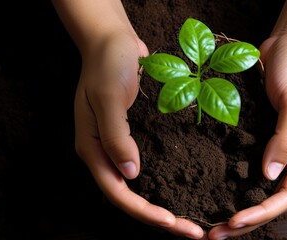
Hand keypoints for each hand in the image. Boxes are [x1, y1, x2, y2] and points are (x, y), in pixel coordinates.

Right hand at [74, 31, 204, 238]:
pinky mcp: (133, 138)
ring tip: (191, 223)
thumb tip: (131, 174)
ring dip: (164, 207)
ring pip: (140, 188)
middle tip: (193, 232)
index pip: (118, 193)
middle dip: (160, 219)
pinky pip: (149, 169)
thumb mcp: (109, 97)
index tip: (173, 223)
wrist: (114, 40)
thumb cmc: (108, 64)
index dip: (144, 212)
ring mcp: (118, 147)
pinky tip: (186, 190)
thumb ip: (116, 136)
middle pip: (130, 198)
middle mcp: (104, 153)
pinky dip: (165, 184)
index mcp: (92, 149)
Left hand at [208, 33, 286, 238]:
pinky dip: (231, 181)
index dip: (263, 212)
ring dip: (236, 204)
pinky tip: (211, 189)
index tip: (235, 221)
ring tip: (211, 223)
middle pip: (270, 197)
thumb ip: (284, 139)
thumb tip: (268, 176)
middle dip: (246, 219)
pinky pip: (245, 165)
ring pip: (256, 186)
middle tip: (214, 234)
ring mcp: (275, 147)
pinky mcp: (258, 136)